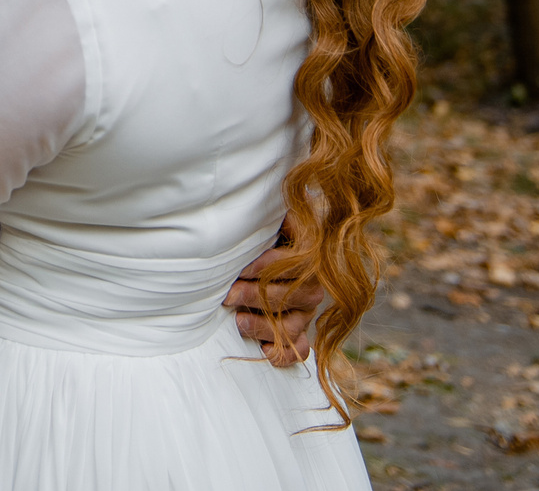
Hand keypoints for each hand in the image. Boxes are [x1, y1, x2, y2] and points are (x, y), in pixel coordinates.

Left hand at [224, 224, 323, 367]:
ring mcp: (305, 311)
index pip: (297, 262)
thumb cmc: (254, 236)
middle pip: (295, 295)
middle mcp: (311, 284)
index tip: (241, 267)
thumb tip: (259, 185)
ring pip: (294, 325)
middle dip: (257, 296)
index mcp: (306, 253)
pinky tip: (263, 350)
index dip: (268, 266)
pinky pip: (298, 351)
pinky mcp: (297, 334)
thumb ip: (266, 210)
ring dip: (266, 325)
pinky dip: (282, 354)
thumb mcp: (263, 219)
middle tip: (227, 295)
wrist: (255, 256)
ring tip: (238, 322)